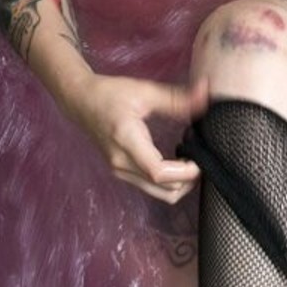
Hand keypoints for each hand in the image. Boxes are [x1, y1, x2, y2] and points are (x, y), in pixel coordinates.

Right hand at [69, 73, 208, 201]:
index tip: (200, 159)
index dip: (186, 173)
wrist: (81, 102)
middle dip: (189, 180)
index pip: (159, 172)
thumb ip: (176, 98)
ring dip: (180, 183)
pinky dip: (169, 181)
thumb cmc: (110, 94)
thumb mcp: (144, 92)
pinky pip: (152, 187)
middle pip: (164, 190)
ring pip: (160, 194)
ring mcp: (120, 171)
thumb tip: (205, 96)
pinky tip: (175, 161)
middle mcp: (122, 163)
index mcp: (127, 141)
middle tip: (200, 158)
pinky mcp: (121, 173)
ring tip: (189, 160)